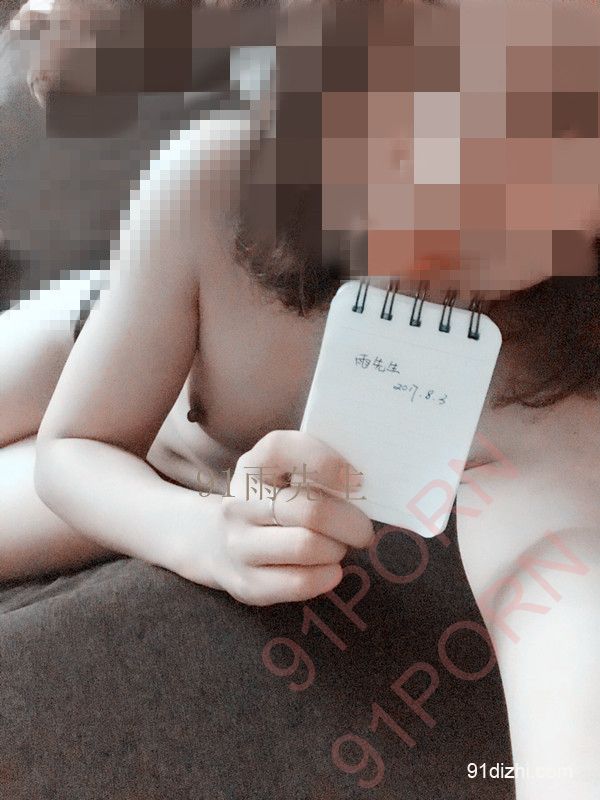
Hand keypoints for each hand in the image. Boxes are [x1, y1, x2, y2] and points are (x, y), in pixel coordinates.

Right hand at [178, 430, 373, 605]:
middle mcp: (238, 503)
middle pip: (311, 511)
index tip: (357, 480)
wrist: (218, 543)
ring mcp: (238, 545)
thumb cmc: (273, 502)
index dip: (326, 462)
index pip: (282, 449)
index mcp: (253, 466)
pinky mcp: (246, 583)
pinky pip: (301, 582)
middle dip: (351, 523)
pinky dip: (327, 576)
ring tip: (337, 546)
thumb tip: (359, 485)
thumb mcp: (285, 473)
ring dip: (337, 549)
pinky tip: (330, 568)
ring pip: (308, 547)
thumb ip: (317, 468)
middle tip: (362, 529)